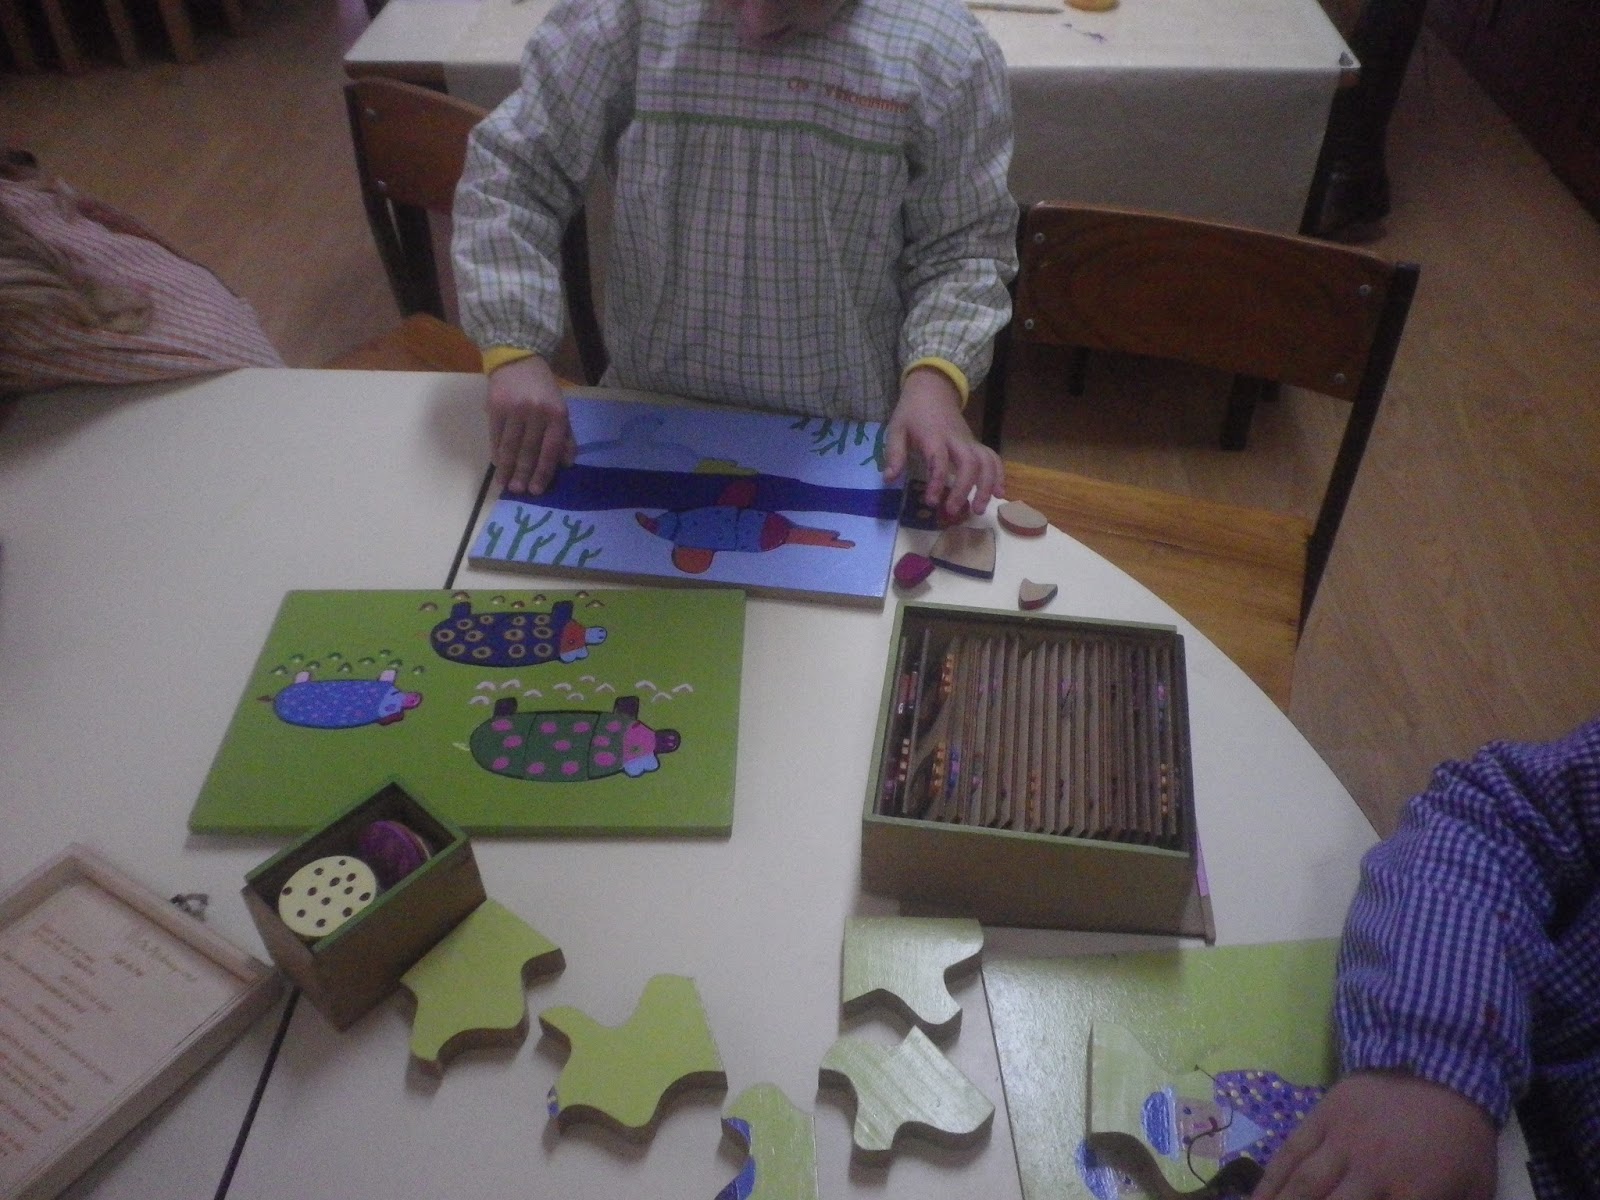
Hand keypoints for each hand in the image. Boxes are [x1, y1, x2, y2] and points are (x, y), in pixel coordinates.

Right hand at [486, 354, 574, 494]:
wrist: (518, 360)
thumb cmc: (543, 389)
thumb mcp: (560, 408)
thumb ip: (565, 436)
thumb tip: (567, 464)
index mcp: (556, 413)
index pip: (550, 449)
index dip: (544, 471)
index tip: (537, 490)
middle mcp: (536, 412)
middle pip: (529, 450)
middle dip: (524, 474)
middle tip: (519, 492)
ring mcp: (514, 409)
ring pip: (510, 445)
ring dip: (507, 468)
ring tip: (505, 484)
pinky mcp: (496, 406)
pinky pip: (496, 435)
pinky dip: (496, 452)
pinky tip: (498, 465)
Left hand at [883, 366, 1004, 515]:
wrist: (932, 390)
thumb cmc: (912, 413)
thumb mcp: (896, 430)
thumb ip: (895, 455)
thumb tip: (889, 480)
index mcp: (933, 437)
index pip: (938, 460)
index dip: (937, 482)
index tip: (932, 502)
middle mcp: (956, 439)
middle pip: (969, 463)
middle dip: (965, 489)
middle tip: (954, 511)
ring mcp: (969, 441)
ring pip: (986, 462)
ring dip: (986, 486)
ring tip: (979, 509)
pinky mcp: (976, 443)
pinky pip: (993, 458)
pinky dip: (1000, 475)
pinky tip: (999, 494)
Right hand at [1253, 1071, 1496, 1199]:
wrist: (1440, 1069)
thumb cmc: (1459, 1139)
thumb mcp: (1475, 1189)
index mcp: (1414, 1192)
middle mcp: (1371, 1170)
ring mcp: (1341, 1141)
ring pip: (1304, 1185)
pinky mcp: (1322, 1117)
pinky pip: (1291, 1152)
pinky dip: (1271, 1180)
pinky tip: (1258, 1199)